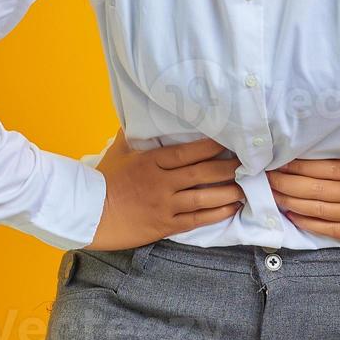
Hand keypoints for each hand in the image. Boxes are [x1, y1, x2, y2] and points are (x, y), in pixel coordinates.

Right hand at [88, 130, 244, 250]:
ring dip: (229, 191)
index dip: (213, 146)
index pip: (189, 151)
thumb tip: (141, 114)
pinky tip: (231, 207)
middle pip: (203, 173)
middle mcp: (162, 182)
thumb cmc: (103, 180)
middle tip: (250, 163)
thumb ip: (134, 134)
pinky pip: (197, 219)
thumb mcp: (118, 152)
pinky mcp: (165, 225)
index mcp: (152, 161)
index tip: (232, 141)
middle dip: (229, 168)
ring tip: (246, 187)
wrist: (89, 215)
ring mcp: (164, 204)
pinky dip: (216, 213)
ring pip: (204, 197)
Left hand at [266, 127, 339, 259]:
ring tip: (270, 194)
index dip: (299, 163)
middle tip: (264, 175)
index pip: (325, 165)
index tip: (280, 157)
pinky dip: (307, 222)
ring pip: (316, 208)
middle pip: (314, 186)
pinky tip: (291, 216)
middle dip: (285, 180)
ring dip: (290, 200)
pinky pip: (328, 230)